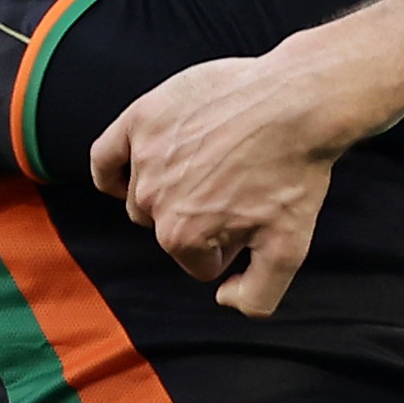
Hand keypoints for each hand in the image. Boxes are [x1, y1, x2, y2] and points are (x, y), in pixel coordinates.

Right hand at [91, 42, 365, 317]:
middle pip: (168, 229)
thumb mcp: (290, 248)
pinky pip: (105, 156)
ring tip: (209, 171)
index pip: (199, 261)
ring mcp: (144, 158)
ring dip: (168, 192)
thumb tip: (223, 300)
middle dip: (200, 220)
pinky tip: (127, 174)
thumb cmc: (295, 172)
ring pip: (141, 195)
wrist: (298, 102)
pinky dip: (112, 170)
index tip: (251, 221)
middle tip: (237, 193)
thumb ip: (257, 295)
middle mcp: (153, 200)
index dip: (229, 246)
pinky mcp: (140, 119)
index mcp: (183, 236)